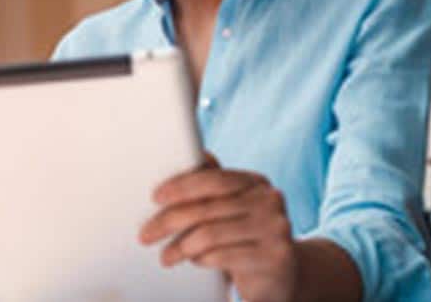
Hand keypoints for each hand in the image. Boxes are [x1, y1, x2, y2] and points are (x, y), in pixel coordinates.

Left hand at [139, 155, 295, 301]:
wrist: (284, 277)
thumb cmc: (246, 239)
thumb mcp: (231, 210)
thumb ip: (212, 185)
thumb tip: (195, 154)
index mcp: (257, 183)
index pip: (214, 179)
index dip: (181, 186)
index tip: (155, 197)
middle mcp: (270, 201)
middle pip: (207, 208)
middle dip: (169, 221)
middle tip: (146, 235)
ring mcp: (277, 229)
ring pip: (210, 234)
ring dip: (180, 247)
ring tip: (166, 256)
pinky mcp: (276, 258)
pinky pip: (223, 256)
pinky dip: (200, 260)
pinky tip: (194, 261)